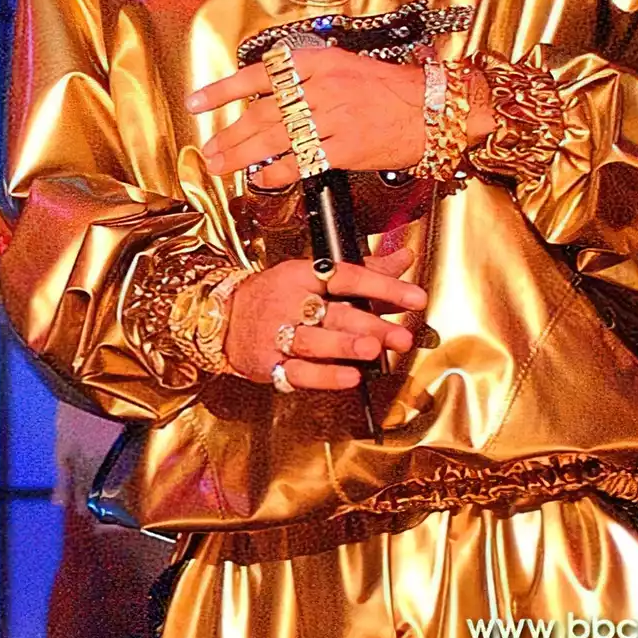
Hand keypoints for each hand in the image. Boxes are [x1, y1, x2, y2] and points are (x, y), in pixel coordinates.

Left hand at [188, 47, 431, 191]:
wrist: (435, 109)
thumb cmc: (392, 90)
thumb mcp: (346, 68)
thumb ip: (308, 80)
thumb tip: (269, 97)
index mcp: (319, 63)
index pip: (260, 75)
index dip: (223, 90)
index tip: (198, 103)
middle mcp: (323, 88)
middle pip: (262, 113)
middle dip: (229, 134)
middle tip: (208, 149)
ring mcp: (335, 118)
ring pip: (276, 138)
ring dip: (242, 155)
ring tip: (221, 165)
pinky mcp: (348, 148)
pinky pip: (302, 162)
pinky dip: (276, 172)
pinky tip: (260, 178)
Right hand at [224, 249, 426, 387]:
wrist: (221, 318)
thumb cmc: (275, 296)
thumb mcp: (311, 275)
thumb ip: (364, 271)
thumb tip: (404, 260)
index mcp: (301, 275)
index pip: (345, 275)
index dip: (382, 285)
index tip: (416, 297)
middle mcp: (288, 302)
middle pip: (334, 312)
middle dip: (371, 325)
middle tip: (402, 335)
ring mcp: (277, 334)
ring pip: (314, 341)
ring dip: (345, 346)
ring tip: (374, 351)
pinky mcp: (270, 364)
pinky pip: (298, 373)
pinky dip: (325, 377)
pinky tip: (350, 377)